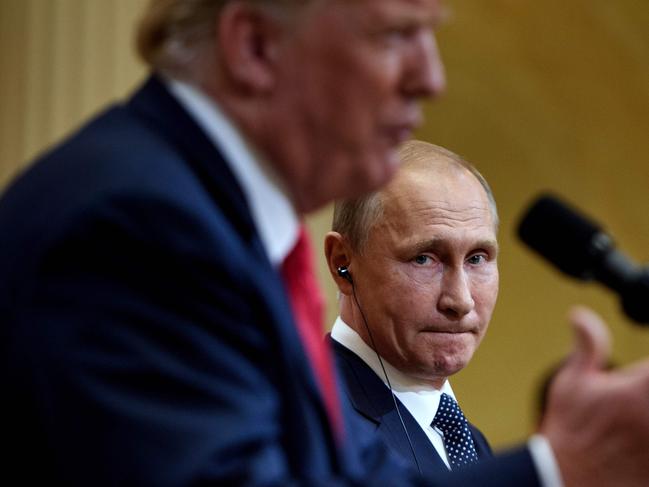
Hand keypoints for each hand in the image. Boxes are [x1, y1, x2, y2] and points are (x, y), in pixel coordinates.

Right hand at [540, 306, 648, 486]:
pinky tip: (642, 425)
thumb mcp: (573, 382)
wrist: (565, 477)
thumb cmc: (570, 428)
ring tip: (641, 407)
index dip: (648, 369)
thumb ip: (588, 345)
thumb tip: (579, 314)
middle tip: (639, 387)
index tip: (641, 371)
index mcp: (639, 392)